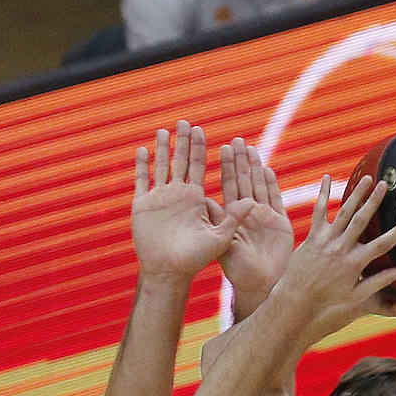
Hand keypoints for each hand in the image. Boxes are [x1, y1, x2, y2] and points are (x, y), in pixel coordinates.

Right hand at [132, 121, 246, 283]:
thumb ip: (235, 218)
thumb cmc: (196, 260)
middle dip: (181, 142)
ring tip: (164, 131)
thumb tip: (253, 201)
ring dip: (161, 149)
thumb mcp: (220, 238)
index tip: (201, 130)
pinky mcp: (142, 206)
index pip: (198, 167)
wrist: (169, 273)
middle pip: (179, 162)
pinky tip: (142, 150)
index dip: (199, 149)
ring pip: (160, 167)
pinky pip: (141, 181)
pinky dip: (141, 166)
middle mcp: (177, 195)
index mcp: (195, 199)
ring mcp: (159, 199)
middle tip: (184, 122)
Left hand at [217, 137, 294, 318]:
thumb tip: (202, 200)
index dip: (228, 167)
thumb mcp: (224, 244)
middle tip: (238, 140)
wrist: (261, 285)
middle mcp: (248, 213)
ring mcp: (265, 216)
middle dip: (242, 161)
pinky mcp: (280, 223)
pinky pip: (276, 200)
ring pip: (260, 186)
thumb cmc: (240, 270)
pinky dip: (272, 185)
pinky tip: (268, 170)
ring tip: (251, 148)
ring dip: (256, 167)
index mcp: (233, 217)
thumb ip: (218, 222)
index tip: (224, 148)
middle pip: (245, 181)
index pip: (230, 186)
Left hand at [274, 174, 395, 342]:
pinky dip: (322, 194)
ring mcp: (325, 241)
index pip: (382, 245)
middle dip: (374, 201)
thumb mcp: (356, 298)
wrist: (295, 303)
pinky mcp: (312, 237)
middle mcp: (341, 249)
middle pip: (361, 220)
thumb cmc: (327, 305)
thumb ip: (379, 282)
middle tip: (386, 184)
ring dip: (356, 194)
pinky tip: (327, 178)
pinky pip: (318, 212)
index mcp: (354, 264)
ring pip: (343, 212)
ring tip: (368, 179)